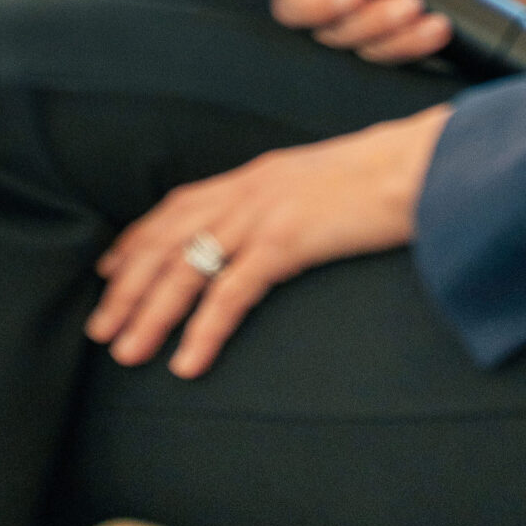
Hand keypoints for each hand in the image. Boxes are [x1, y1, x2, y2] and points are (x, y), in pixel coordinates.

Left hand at [86, 107, 451, 377]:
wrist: (425, 163)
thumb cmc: (384, 177)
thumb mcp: (322, 183)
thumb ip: (289, 201)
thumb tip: (274, 231)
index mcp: (256, 173)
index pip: (179, 205)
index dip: (138, 239)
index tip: (109, 271)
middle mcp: (249, 187)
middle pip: (169, 237)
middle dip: (128, 284)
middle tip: (101, 327)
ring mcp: (265, 212)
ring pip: (187, 265)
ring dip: (151, 312)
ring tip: (126, 351)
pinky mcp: (287, 239)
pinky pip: (232, 291)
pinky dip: (203, 329)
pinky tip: (187, 362)